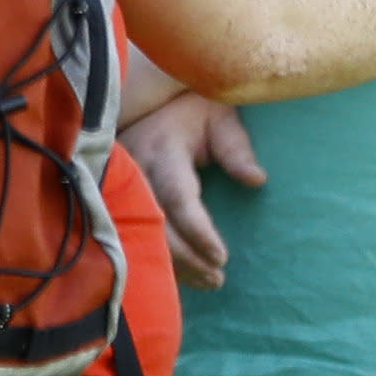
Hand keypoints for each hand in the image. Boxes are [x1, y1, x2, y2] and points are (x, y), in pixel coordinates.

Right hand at [118, 93, 260, 288]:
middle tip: (219, 278)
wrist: (153, 94)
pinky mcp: (119, 194)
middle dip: (187, 257)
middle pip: (158, 225)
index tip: (222, 257)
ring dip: (174, 263)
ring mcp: (123, 184)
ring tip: (209, 281)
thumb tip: (256, 181)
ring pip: (144, 233)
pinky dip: (159, 254)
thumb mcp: (221, 120)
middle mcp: (138, 170)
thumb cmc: (196, 109)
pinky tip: (183, 271)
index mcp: (163, 150)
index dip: (198, 231)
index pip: (179, 199)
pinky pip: (136, 230)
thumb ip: (237, 150)